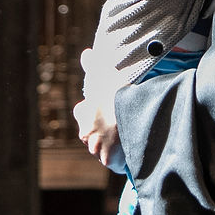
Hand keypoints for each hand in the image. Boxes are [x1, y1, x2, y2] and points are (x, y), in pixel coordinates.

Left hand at [74, 49, 123, 170]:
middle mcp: (86, 132)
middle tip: (116, 125)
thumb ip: (92, 64)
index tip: (106, 109)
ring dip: (109, 146)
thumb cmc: (117, 91)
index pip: (82, 113)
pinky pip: (112, 162)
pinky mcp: (108, 160)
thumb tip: (86, 52)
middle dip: (100, 132)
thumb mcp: (104, 73)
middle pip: (90, 134)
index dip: (93, 110)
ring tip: (124, 138)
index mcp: (83, 112)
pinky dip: (118, 160)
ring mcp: (96, 148)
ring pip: (99, 149)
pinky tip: (127, 152)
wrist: (131, 113)